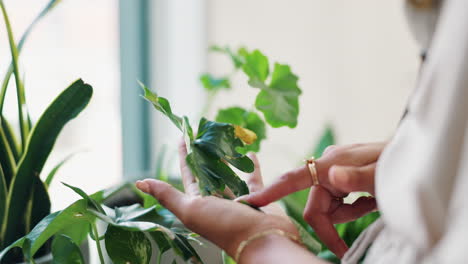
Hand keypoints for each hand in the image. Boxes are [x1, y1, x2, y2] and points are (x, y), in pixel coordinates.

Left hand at [136, 141, 298, 258]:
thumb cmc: (224, 225)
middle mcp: (216, 200)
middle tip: (206, 131)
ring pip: (230, 173)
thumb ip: (167, 195)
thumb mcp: (191, 209)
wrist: (262, 239)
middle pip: (209, 171)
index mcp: (198, 201)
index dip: (184, 155)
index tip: (182, 136)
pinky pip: (253, 178)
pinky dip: (251, 166)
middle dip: (206, 152)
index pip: (188, 173)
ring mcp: (237, 198)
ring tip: (227, 140)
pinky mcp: (256, 196)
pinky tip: (250, 153)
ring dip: (227, 158)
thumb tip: (140, 182)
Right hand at [239, 142, 385, 257]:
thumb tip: (332, 177)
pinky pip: (336, 202)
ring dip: (347, 214)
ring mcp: (333, 173)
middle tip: (349, 242)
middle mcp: (327, 167)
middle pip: (315, 206)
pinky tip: (369, 199)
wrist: (413, 156)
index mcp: (331, 163)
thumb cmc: (399, 161)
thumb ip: (359, 177)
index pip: (294, 178)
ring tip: (372, 203)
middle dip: (333, 223)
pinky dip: (351, 207)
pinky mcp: (340, 178)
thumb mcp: (383, 173)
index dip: (272, 191)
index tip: (252, 203)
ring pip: (327, 207)